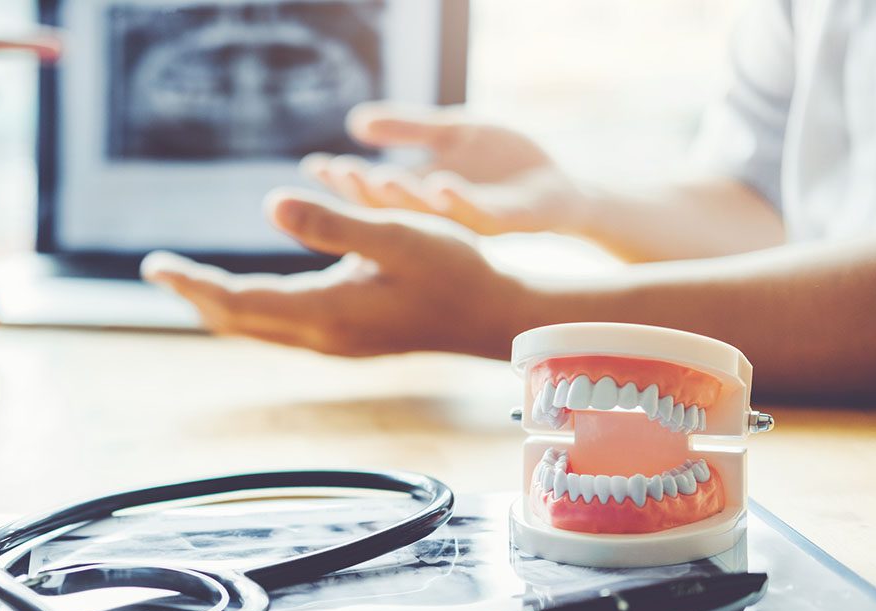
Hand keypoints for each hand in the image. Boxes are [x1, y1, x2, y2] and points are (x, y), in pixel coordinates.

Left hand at [142, 191, 524, 358]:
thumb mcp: (398, 233)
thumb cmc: (454, 270)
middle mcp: (321, 336)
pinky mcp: (346, 338)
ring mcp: (333, 342)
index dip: (192, 283)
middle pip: (238, 321)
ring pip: (257, 328)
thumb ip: (333, 223)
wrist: (491, 317)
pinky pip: (279, 327)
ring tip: (189, 282)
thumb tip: (271, 205)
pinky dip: (250, 308)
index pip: (237, 301)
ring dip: (220, 305)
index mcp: (326, 313)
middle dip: (196, 295)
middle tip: (161, 270)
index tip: (155, 267)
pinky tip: (245, 293)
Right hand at [302, 103, 584, 235]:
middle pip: (392, 209)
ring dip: (404, 200)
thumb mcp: (452, 133)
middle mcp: (437, 218)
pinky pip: (478, 215)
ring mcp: (469, 222)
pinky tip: (439, 183)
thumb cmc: (504, 164)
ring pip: (429, 217)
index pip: (371, 192)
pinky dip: (458, 200)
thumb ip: (409, 128)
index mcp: (419, 198)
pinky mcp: (506, 222)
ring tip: (379, 180)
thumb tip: (354, 122)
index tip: (315, 166)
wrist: (561, 188)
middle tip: (338, 175)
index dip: (343, 181)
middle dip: (362, 194)